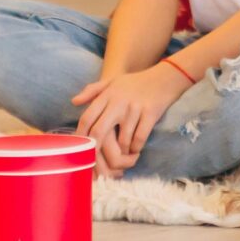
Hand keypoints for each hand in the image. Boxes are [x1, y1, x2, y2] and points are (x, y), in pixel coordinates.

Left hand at [72, 63, 189, 172]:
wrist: (165, 77)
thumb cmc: (135, 82)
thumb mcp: (112, 81)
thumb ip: (92, 91)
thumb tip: (73, 102)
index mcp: (107, 95)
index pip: (87, 118)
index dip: (81, 136)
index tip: (79, 150)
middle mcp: (119, 102)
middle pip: (100, 132)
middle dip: (95, 151)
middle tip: (95, 163)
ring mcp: (135, 108)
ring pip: (123, 140)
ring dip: (122, 152)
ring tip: (122, 157)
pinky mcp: (151, 113)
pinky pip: (140, 138)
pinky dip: (136, 148)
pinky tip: (136, 150)